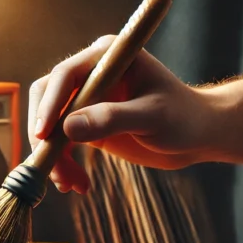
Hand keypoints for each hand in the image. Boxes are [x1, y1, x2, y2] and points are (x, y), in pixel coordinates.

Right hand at [27, 35, 218, 192]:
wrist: (198, 135)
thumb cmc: (184, 118)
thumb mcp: (152, 117)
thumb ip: (112, 119)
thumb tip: (67, 128)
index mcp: (107, 57)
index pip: (65, 76)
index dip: (50, 104)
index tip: (43, 136)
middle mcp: (91, 74)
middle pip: (47, 99)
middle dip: (46, 137)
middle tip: (53, 169)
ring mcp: (86, 100)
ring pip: (50, 126)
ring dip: (54, 157)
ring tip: (70, 185)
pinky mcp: (86, 123)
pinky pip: (60, 143)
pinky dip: (62, 165)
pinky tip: (76, 185)